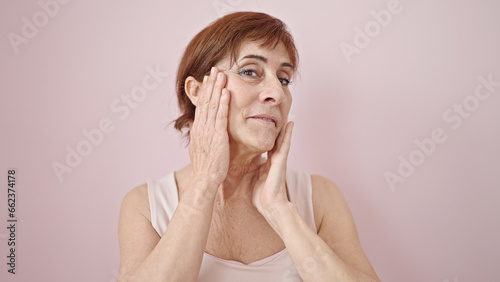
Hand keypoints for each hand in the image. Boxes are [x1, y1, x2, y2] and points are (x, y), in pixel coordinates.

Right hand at [188, 67, 230, 193]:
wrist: (205, 180)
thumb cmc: (206, 167)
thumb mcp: (199, 147)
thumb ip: (198, 133)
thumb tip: (195, 123)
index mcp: (198, 129)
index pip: (202, 105)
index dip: (205, 90)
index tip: (209, 78)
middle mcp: (201, 127)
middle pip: (205, 101)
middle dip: (210, 84)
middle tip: (214, 69)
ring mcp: (208, 131)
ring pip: (212, 105)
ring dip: (216, 88)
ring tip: (221, 74)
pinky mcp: (217, 136)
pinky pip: (220, 116)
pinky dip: (223, 102)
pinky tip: (226, 91)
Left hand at [252, 121, 293, 214]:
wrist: (271, 206)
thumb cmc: (262, 197)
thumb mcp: (253, 180)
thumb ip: (250, 171)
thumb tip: (238, 168)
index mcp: (267, 165)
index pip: (267, 147)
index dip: (266, 137)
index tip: (264, 126)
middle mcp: (274, 161)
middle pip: (276, 141)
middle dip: (277, 130)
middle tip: (278, 116)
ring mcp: (279, 160)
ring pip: (281, 140)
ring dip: (284, 128)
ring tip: (286, 115)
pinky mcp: (281, 162)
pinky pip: (284, 145)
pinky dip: (288, 134)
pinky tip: (290, 125)